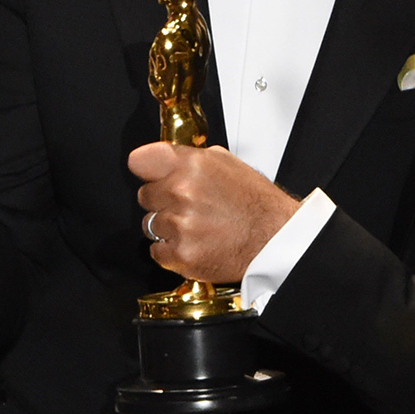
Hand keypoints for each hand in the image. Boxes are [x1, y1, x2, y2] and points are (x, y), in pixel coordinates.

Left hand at [128, 142, 299, 282]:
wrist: (275, 239)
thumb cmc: (255, 203)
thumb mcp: (226, 162)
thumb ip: (190, 158)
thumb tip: (166, 157)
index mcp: (191, 166)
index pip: (140, 161)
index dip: (147, 170)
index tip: (152, 175)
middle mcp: (182, 193)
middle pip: (144, 196)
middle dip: (161, 200)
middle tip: (187, 205)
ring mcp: (180, 226)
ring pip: (149, 225)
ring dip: (167, 227)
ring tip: (196, 226)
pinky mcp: (181, 255)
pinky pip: (156, 251)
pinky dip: (171, 250)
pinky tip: (194, 243)